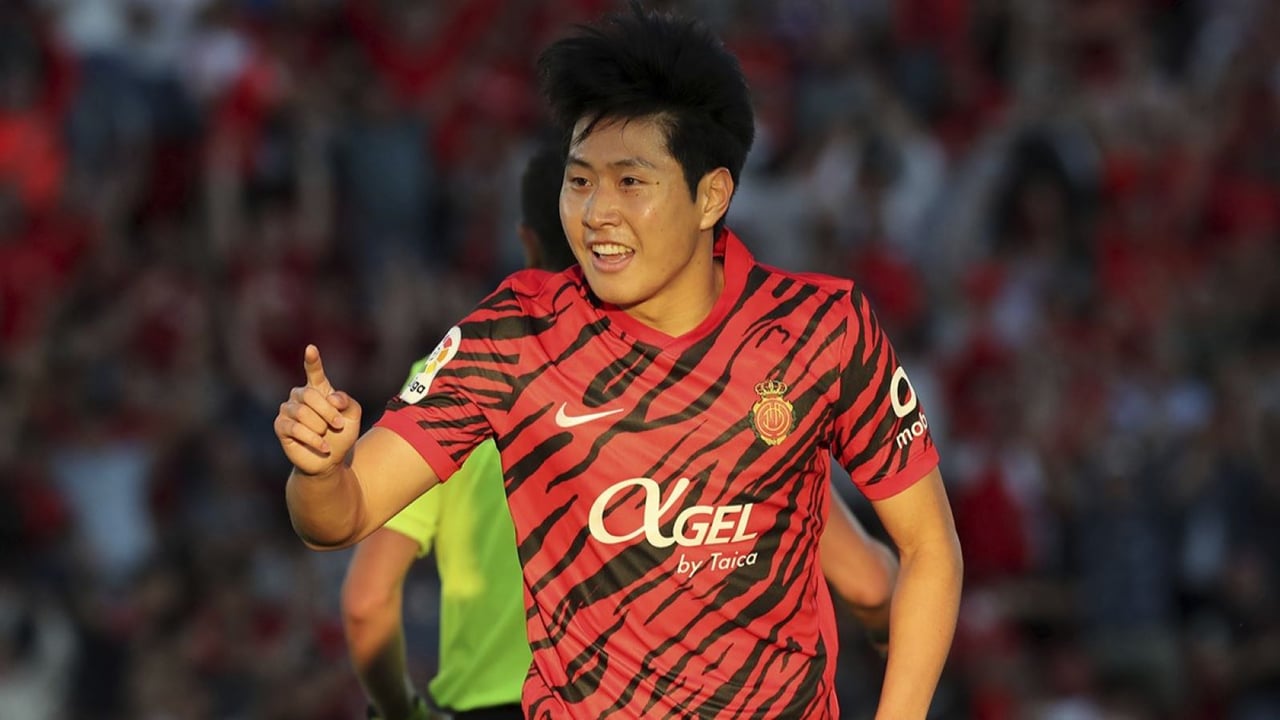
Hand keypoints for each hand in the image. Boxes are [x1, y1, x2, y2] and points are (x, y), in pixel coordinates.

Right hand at [275, 344, 361, 474]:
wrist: (330, 459)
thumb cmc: (341, 434)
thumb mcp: (353, 417)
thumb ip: (348, 402)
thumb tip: (331, 397)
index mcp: (318, 389)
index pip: (314, 371)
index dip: (312, 360)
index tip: (311, 348)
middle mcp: (300, 396)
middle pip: (310, 395)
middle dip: (328, 412)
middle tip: (338, 424)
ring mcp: (288, 410)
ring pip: (302, 412)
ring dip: (320, 426)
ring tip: (327, 435)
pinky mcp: (281, 426)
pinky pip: (295, 428)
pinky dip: (313, 438)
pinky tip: (323, 445)